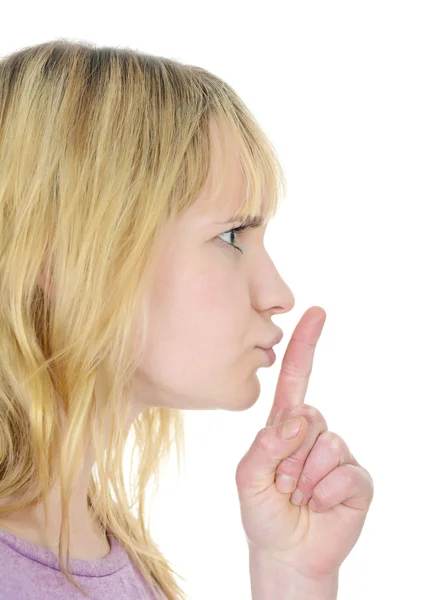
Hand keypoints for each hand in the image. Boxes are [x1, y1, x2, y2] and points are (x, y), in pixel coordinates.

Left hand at [235, 307, 373, 579]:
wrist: (287, 553)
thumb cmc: (263, 511)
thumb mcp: (247, 477)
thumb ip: (264, 446)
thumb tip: (297, 419)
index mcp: (285, 424)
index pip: (297, 377)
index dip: (304, 344)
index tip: (314, 311)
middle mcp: (314, 431)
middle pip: (308, 416)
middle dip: (289, 456)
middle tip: (282, 484)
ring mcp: (337, 454)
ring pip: (325, 445)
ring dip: (305, 479)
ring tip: (299, 496)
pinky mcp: (357, 477)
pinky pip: (345, 473)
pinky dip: (325, 495)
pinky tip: (319, 506)